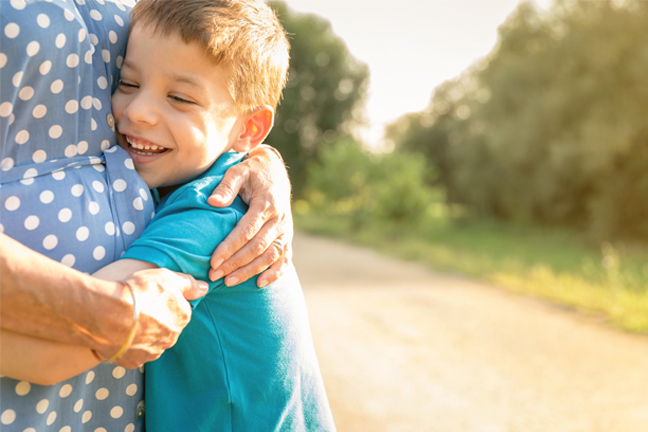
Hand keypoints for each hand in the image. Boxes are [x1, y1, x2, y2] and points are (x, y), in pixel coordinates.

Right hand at [97, 269, 207, 368]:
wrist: (108, 314)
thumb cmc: (139, 292)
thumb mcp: (167, 278)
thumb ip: (188, 283)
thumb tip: (204, 288)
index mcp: (182, 318)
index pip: (180, 309)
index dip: (166, 302)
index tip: (153, 297)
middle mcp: (171, 338)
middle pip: (166, 327)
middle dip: (156, 319)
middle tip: (139, 308)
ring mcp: (152, 352)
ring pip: (151, 342)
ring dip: (143, 334)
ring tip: (126, 320)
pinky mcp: (133, 362)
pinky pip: (133, 353)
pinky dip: (128, 345)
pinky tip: (119, 334)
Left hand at [207, 145, 292, 286]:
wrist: (274, 171)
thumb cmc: (251, 172)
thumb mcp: (238, 171)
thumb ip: (226, 186)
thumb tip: (212, 202)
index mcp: (267, 203)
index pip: (247, 230)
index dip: (230, 247)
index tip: (213, 261)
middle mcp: (280, 219)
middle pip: (257, 247)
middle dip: (236, 263)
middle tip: (214, 275)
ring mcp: (286, 230)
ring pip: (271, 256)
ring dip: (251, 271)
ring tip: (229, 282)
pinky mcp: (287, 237)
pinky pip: (285, 258)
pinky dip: (275, 273)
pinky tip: (260, 283)